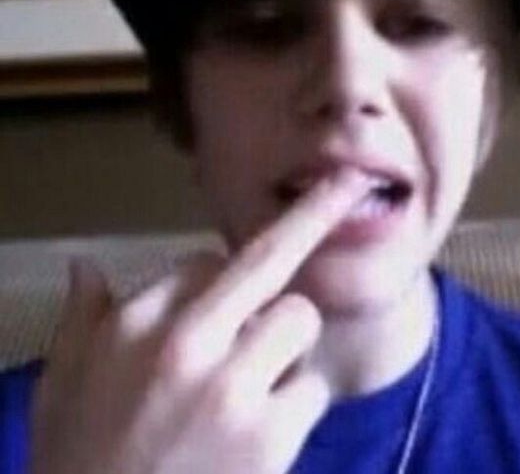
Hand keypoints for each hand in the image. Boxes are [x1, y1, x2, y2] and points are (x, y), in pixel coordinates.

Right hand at [30, 168, 369, 473]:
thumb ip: (80, 319)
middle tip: (347, 185)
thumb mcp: (59, 387)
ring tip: (257, 381)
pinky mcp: (270, 435)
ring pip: (299, 319)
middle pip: (267, 258)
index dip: (222, 279)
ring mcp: (232, 386)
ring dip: (288, 342)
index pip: (203, 261)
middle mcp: (186, 341)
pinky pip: (312, 386)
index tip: (230, 294)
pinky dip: (297, 403)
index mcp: (133, 323)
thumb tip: (84, 265)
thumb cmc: (79, 463)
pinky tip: (266, 430)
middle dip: (313, 213)